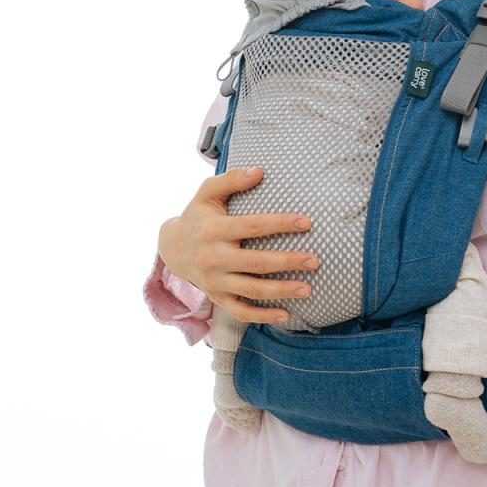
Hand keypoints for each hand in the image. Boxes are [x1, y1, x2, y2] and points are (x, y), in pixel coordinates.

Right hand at [157, 166, 319, 324]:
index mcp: (214, 230)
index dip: (280, 224)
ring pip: (252, 290)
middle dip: (288, 262)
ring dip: (282, 291)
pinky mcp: (217, 297)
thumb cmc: (198, 216)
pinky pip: (240, 311)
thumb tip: (259, 170)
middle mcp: (214, 258)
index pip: (252, 226)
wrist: (171, 249)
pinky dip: (262, 316)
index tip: (307, 222)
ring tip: (308, 289)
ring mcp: (215, 281)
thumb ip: (231, 180)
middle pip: (256, 263)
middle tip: (315, 260)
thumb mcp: (207, 193)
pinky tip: (286, 314)